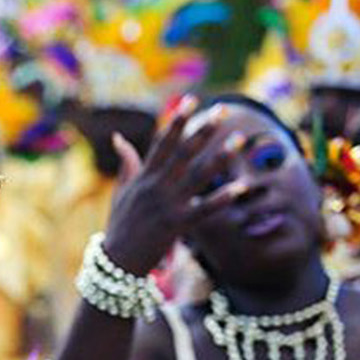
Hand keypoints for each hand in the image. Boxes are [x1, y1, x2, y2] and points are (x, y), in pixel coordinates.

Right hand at [100, 98, 244, 273]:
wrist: (118, 260)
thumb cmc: (120, 224)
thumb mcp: (121, 191)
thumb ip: (126, 163)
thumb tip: (119, 137)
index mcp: (143, 176)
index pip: (162, 141)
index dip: (176, 120)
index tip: (190, 100)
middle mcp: (156, 186)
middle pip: (183, 151)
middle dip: (203, 130)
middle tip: (221, 111)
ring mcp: (168, 204)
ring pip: (198, 175)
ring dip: (220, 157)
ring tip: (239, 139)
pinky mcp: (178, 224)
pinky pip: (205, 209)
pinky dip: (222, 199)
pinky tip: (241, 187)